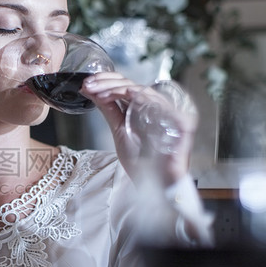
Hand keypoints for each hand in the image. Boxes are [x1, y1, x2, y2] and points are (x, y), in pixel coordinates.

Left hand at [81, 73, 195, 186]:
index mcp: (144, 108)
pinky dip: (144, 96)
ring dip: (119, 89)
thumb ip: (109, 110)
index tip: (86, 85)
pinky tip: (128, 93)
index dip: (106, 82)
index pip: (125, 87)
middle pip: (132, 85)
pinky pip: (162, 104)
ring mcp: (169, 113)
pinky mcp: (179, 121)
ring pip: (143, 90)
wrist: (155, 184)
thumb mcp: (119, 131)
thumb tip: (92, 92)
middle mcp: (156, 107)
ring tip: (101, 91)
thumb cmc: (141, 161)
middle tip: (89, 85)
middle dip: (107, 83)